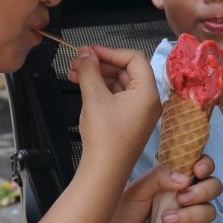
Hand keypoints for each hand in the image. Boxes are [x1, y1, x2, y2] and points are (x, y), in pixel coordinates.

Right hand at [70, 46, 162, 179]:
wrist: (104, 171)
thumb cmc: (106, 140)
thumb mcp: (94, 96)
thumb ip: (89, 70)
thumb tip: (85, 53)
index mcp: (147, 93)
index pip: (133, 58)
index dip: (110, 51)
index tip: (90, 51)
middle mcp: (147, 101)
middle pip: (126, 69)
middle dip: (100, 63)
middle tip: (79, 60)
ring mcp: (138, 112)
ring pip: (118, 83)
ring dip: (97, 75)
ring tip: (75, 71)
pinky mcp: (128, 121)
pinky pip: (116, 96)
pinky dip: (100, 88)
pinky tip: (82, 85)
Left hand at [102, 158, 219, 222]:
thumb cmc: (123, 209)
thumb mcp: (137, 188)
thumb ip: (158, 178)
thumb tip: (184, 178)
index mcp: (175, 178)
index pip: (202, 166)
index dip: (206, 165)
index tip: (197, 170)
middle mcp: (186, 195)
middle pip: (214, 187)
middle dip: (202, 192)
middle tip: (180, 198)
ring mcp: (188, 217)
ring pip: (209, 211)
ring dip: (190, 215)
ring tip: (165, 219)